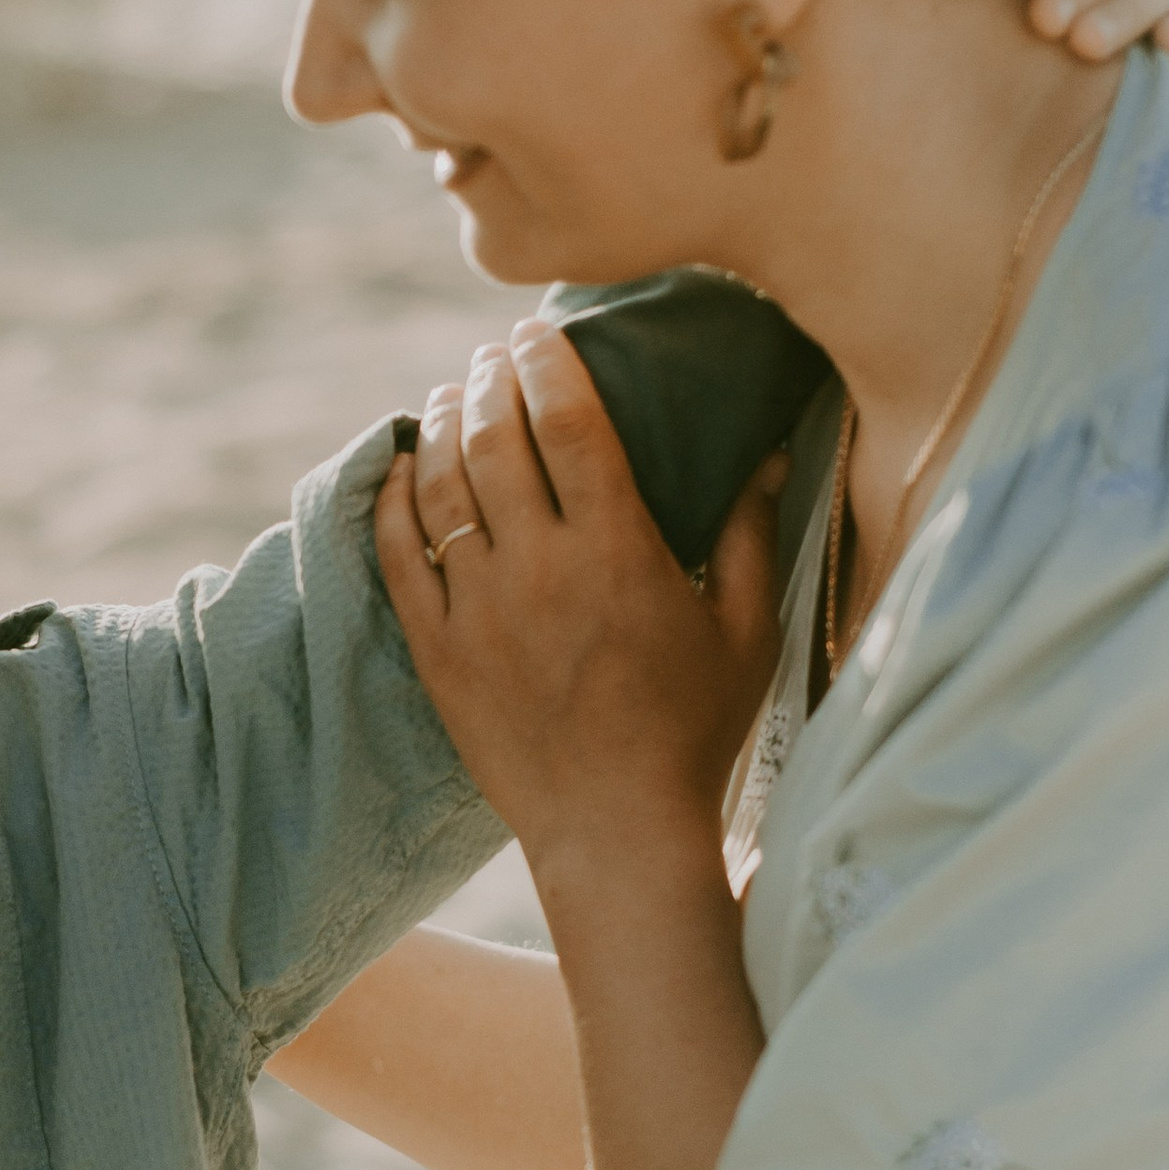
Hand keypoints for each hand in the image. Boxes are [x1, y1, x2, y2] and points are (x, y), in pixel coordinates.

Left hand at [375, 315, 783, 883]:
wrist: (617, 835)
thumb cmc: (695, 735)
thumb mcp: (746, 632)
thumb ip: (755, 534)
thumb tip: (775, 449)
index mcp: (619, 551)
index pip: (568, 420)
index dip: (545, 362)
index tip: (535, 334)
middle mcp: (541, 570)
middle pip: (494, 438)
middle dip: (487, 381)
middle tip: (490, 360)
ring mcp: (481, 612)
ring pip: (440, 488)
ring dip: (441, 427)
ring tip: (451, 398)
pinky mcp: (439, 655)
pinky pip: (398, 557)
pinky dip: (393, 501)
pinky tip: (401, 469)